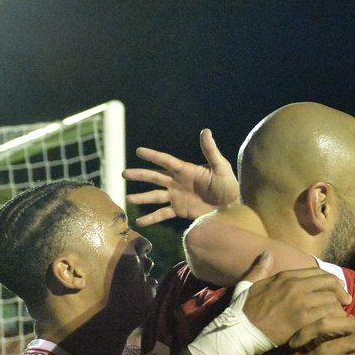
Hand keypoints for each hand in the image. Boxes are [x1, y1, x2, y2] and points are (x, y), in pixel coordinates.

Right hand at [124, 128, 239, 225]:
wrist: (231, 207)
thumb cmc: (228, 185)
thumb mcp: (221, 167)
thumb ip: (211, 151)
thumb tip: (206, 131)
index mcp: (185, 170)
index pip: (165, 161)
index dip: (152, 156)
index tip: (138, 151)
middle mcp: (177, 182)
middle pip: (154, 177)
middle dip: (139, 175)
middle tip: (123, 173)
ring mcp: (176, 197)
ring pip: (155, 196)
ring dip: (141, 198)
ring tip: (127, 200)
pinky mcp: (179, 210)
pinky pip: (162, 214)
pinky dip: (151, 219)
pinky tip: (139, 223)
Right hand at [239, 254, 351, 345]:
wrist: (238, 332)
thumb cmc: (243, 310)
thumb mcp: (248, 284)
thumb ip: (259, 268)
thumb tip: (267, 253)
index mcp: (286, 276)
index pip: (319, 273)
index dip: (332, 281)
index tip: (337, 289)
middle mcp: (296, 286)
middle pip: (330, 283)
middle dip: (341, 292)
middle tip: (346, 301)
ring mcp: (300, 303)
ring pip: (332, 300)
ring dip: (338, 308)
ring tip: (339, 316)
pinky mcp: (303, 321)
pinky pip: (328, 316)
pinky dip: (334, 321)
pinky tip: (333, 326)